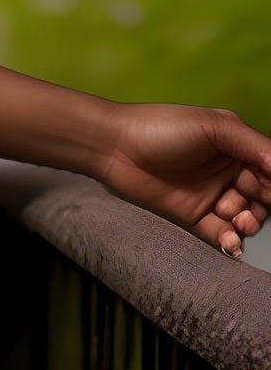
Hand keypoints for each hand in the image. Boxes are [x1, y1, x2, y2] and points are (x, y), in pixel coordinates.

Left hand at [92, 103, 270, 258]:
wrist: (114, 147)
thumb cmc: (163, 128)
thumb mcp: (216, 127)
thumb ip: (255, 145)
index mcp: (238, 149)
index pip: (270, 171)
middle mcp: (228, 173)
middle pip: (262, 197)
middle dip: (264, 206)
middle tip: (251, 208)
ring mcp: (210, 196)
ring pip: (244, 218)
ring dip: (249, 224)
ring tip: (240, 222)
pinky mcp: (191, 217)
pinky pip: (219, 234)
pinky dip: (229, 240)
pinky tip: (231, 242)